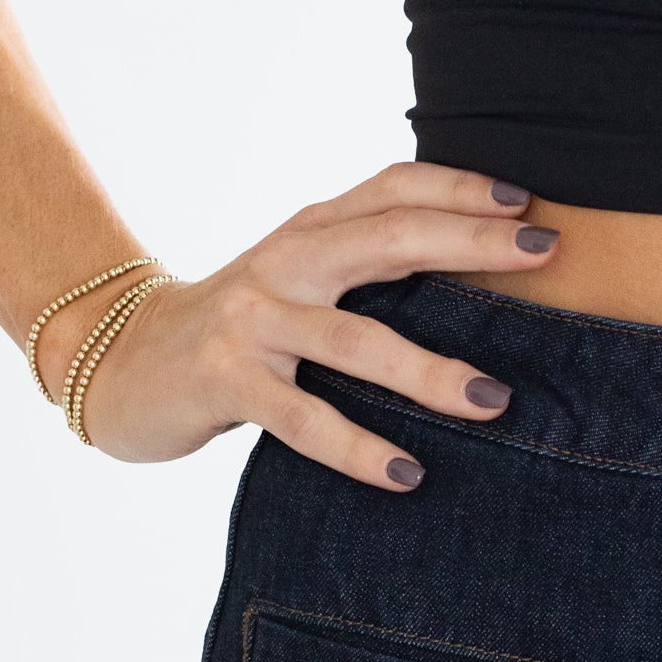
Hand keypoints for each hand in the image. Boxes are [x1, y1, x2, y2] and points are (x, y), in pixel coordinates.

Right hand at [47, 164, 558, 489]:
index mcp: (309, 231)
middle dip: (470, 243)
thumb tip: (480, 274)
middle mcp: (284, 262)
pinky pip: (303, 417)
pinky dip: (358, 447)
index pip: (392, 189)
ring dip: (428, 370)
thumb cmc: (239, 329)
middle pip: (387, 238)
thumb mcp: (299, 281)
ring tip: (493, 400)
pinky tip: (407, 473)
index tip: (530, 204)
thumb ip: (367, 268)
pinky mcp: (225, 381)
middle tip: (542, 254)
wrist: (119, 363)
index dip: (461, 188)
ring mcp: (253, 320)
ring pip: (354, 337)